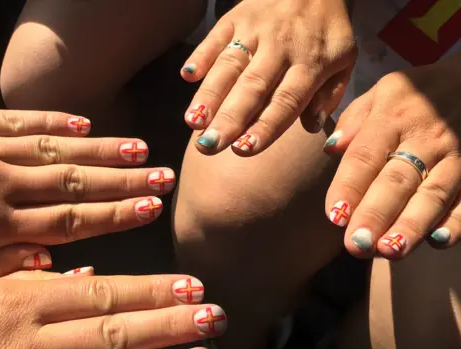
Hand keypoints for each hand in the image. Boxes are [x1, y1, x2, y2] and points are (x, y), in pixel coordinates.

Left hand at [0, 108, 173, 283]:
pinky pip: (18, 120)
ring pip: (55, 148)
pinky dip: (54, 121)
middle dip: (124, 180)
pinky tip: (86, 123)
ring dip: (101, 150)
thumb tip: (51, 263)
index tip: (152, 209)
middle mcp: (0, 183)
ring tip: (141, 149)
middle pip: (75, 181)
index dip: (116, 214)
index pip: (70, 219)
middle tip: (164, 177)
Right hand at [182, 0, 355, 154]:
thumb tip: (312, 128)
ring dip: (209, 94)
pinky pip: (216, 36)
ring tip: (193, 122)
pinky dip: (201, 55)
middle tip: (210, 145)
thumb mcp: (343, 60)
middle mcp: (282, 46)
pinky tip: (187, 76)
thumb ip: (330, 96)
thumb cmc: (326, 33)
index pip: (286, 100)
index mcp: (311, 63)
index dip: (265, 127)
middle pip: (252, 87)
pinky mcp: (236, 17)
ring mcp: (256, 30)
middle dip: (229, 118)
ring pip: (230, 64)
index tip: (245, 150)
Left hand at [324, 54, 460, 257]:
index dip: (349, 187)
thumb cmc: (415, 95)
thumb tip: (331, 147)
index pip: (366, 156)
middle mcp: (425, 137)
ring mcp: (456, 155)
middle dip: (376, 214)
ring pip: (433, 194)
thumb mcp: (381, 92)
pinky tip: (438, 241)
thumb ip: (354, 119)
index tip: (334, 215)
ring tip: (389, 251)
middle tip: (356, 244)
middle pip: (397, 180)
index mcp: (392, 118)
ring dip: (411, 225)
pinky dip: (456, 222)